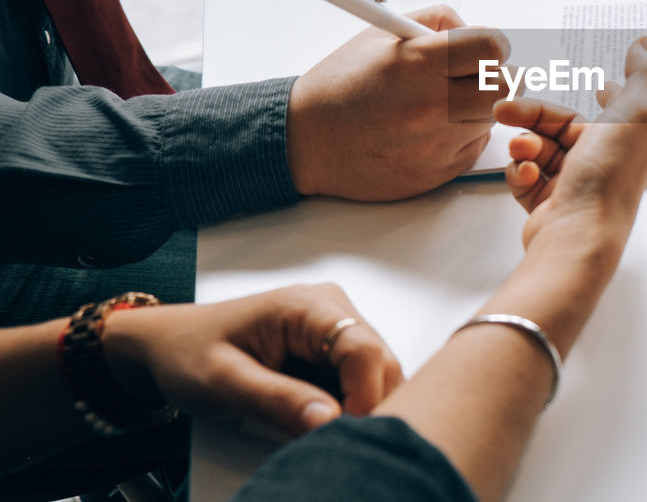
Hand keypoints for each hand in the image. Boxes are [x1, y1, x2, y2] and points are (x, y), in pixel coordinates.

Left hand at [103, 284, 401, 437]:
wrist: (165, 346)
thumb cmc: (186, 352)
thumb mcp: (223, 383)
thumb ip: (277, 401)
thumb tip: (329, 420)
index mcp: (307, 305)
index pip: (365, 350)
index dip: (365, 397)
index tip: (343, 434)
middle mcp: (330, 308)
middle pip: (380, 362)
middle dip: (366, 406)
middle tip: (334, 443)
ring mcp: (333, 327)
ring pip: (375, 374)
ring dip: (357, 408)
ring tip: (321, 433)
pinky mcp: (329, 348)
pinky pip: (356, 380)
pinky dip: (346, 406)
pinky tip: (318, 421)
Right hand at [287, 5, 507, 199]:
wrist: (306, 140)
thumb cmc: (342, 84)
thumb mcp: (381, 34)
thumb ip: (436, 22)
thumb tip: (476, 31)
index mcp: (416, 63)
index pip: (493, 48)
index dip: (495, 45)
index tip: (484, 49)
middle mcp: (431, 105)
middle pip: (508, 87)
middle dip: (499, 76)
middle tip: (478, 75)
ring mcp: (437, 143)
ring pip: (494, 118)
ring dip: (481, 106)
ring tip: (445, 100)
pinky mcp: (439, 172)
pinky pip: (476, 146)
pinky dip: (465, 134)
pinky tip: (433, 127)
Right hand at [495, 37, 646, 254]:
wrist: (576, 237)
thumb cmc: (608, 177)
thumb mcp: (636, 113)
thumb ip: (643, 74)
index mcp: (627, 141)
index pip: (617, 109)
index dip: (610, 95)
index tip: (603, 85)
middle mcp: (603, 163)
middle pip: (560, 124)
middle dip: (531, 115)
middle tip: (504, 110)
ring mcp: (574, 186)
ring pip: (538, 148)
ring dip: (524, 143)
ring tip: (522, 151)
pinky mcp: (547, 205)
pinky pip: (524, 176)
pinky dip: (520, 171)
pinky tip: (526, 175)